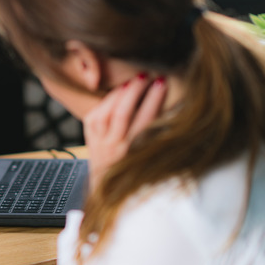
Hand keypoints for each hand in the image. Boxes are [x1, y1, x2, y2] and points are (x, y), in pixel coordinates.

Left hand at [83, 73, 166, 189]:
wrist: (108, 190)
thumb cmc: (136, 171)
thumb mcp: (150, 156)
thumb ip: (157, 135)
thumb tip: (175, 106)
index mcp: (134, 153)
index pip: (145, 120)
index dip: (154, 99)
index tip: (162, 82)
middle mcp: (115, 148)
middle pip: (123, 112)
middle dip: (135, 90)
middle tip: (145, 75)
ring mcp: (99, 143)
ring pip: (107, 112)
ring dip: (120, 93)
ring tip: (133, 81)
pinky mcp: (89, 138)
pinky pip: (95, 115)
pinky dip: (106, 102)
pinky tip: (117, 93)